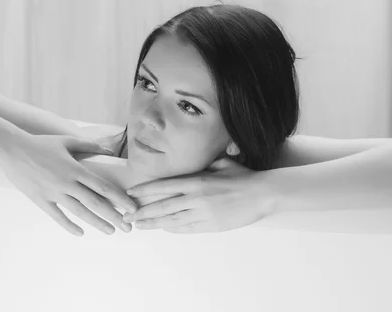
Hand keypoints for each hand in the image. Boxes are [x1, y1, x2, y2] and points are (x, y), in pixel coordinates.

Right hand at [5, 134, 137, 236]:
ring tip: (110, 231)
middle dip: (114, 216)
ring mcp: (54, 193)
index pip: (103, 187)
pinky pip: (57, 216)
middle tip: (127, 227)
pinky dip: (69, 226)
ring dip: (96, 223)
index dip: (119, 198)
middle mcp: (67, 183)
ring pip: (79, 212)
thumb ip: (88, 146)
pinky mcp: (41, 200)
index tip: (131, 208)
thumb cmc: (41, 144)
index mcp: (76, 169)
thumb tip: (107, 149)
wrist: (12, 150)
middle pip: (95, 203)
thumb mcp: (66, 141)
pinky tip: (80, 233)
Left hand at [123, 158, 277, 232]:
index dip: (145, 190)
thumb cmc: (242, 177)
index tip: (131, 193)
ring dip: (155, 223)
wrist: (263, 195)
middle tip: (129, 216)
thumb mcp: (220, 164)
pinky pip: (188, 228)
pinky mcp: (211, 225)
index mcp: (196, 181)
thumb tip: (190, 162)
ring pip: (172, 220)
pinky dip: (174, 229)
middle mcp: (196, 198)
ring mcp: (203, 213)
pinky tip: (164, 229)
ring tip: (140, 226)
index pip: (164, 186)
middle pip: (163, 206)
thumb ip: (203, 165)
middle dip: (143, 212)